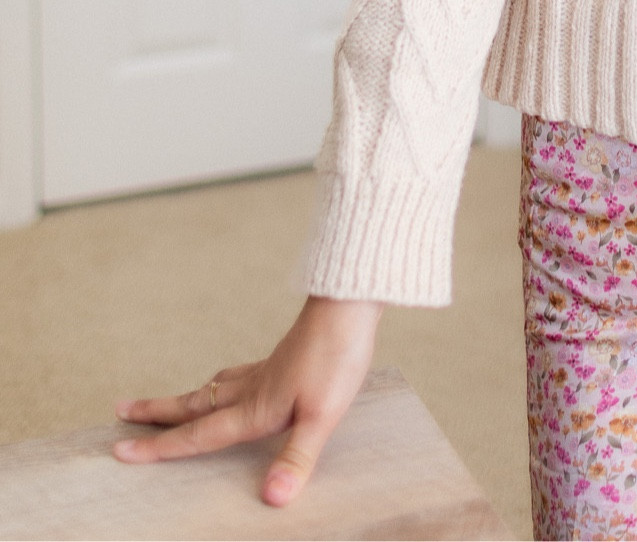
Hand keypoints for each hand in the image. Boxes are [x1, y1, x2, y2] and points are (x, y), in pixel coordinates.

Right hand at [111, 294, 383, 506]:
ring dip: (185, 398)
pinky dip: (221, 383)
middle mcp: (251, 389)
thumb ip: (296, 458)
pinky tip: (233, 382)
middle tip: (119, 411)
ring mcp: (265, 370)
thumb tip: (271, 499)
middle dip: (156, 412)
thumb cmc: (337, 357)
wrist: (349, 304)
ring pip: (213, 387)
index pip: (198, 434)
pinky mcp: (281, 358)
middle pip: (194, 404)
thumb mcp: (322, 416)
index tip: (121, 450)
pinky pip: (238, 375)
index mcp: (254, 408)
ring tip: (166, 403)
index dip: (160, 446)